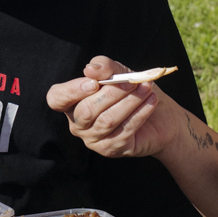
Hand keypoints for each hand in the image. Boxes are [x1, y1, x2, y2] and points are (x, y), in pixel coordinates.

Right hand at [48, 56, 172, 160]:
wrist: (160, 117)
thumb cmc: (132, 91)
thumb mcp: (120, 72)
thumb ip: (104, 67)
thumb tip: (90, 69)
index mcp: (72, 102)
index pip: (57, 98)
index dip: (72, 91)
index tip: (94, 82)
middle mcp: (78, 124)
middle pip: (86, 110)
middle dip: (112, 93)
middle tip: (133, 82)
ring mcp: (92, 140)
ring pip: (107, 120)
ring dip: (130, 101)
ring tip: (146, 88)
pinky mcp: (110, 150)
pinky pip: (123, 131)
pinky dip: (140, 113)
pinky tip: (151, 101)